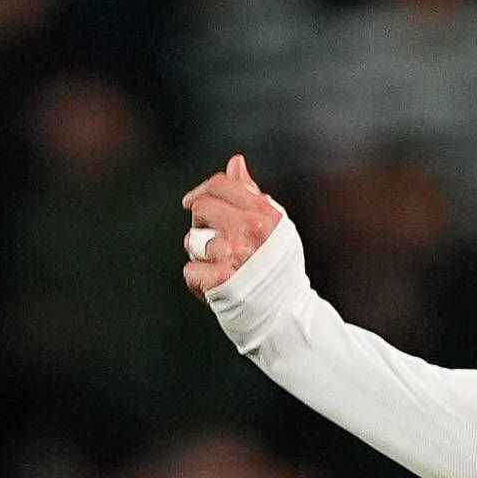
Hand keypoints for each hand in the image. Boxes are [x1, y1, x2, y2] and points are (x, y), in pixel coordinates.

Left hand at [180, 154, 285, 294]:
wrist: (286, 315)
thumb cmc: (278, 268)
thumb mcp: (274, 226)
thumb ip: (252, 194)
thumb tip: (236, 162)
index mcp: (266, 213)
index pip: (221, 185)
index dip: (202, 191)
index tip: (190, 202)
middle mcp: (252, 230)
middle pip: (201, 208)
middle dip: (201, 222)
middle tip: (212, 239)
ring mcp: (235, 255)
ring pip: (193, 241)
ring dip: (199, 255)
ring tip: (219, 266)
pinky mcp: (221, 281)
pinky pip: (191, 271)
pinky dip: (198, 281)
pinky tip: (216, 285)